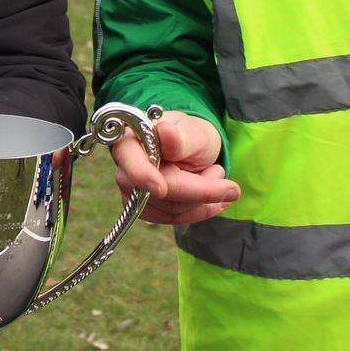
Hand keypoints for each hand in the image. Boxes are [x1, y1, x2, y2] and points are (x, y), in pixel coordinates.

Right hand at [110, 110, 239, 225]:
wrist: (192, 147)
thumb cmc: (189, 135)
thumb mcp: (192, 131)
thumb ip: (179, 137)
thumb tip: (166, 132)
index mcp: (129, 142)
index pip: (131, 162)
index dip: (144, 176)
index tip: (160, 188)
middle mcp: (125, 170)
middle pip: (158, 194)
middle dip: (198, 190)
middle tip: (224, 176)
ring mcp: (133, 193)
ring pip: (171, 210)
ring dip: (202, 199)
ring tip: (215, 175)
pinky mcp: (146, 210)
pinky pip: (175, 219)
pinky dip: (199, 210)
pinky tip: (213, 198)